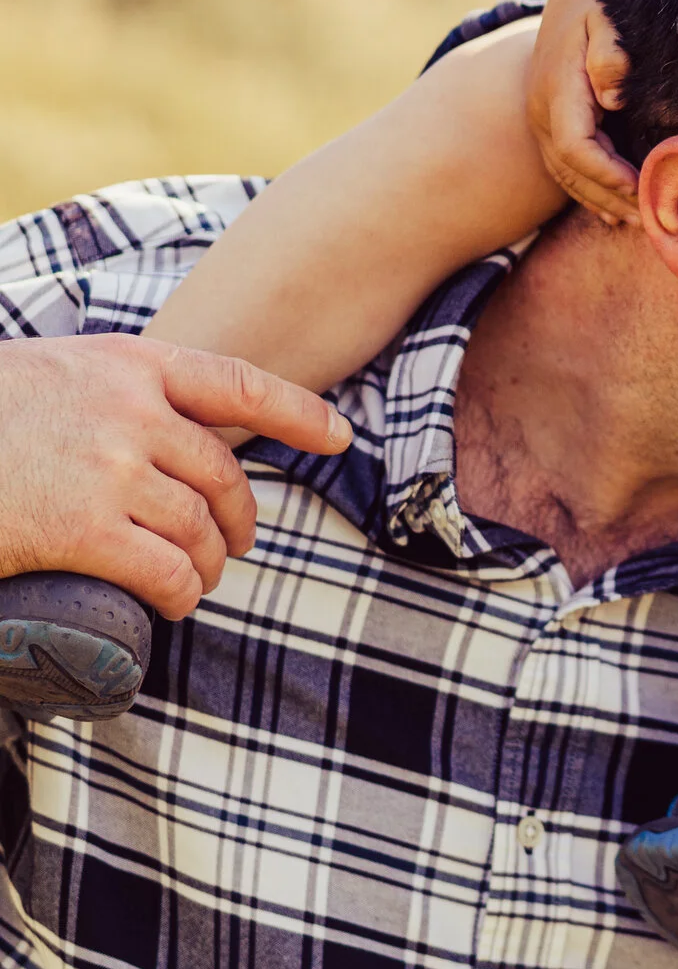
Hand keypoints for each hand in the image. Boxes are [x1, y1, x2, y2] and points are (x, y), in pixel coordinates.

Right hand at [0, 336, 352, 614]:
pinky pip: (166, 571)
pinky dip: (181, 594)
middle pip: (223, 472)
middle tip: (236, 543)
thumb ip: (108, 392)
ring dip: (209, 563)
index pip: (237, 383)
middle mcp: (130, 411)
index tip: (340, 436)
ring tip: (199, 579)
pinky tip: (175, 604)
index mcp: (125, 364)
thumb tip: (161, 423)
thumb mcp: (46, 375)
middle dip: (239, 515)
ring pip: (200, 528)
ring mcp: (110, 469)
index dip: (298, 412)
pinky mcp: (84, 530)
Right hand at [524, 0, 639, 225]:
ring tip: (636, 221)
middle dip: (609, 196)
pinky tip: (612, 210)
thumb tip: (612, 93)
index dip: (606, 173)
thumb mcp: (607, 14)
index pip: (575, 145)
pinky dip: (588, 191)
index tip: (640, 188)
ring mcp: (542, 117)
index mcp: (558, 88)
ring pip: (565, 173)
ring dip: (599, 200)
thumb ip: (611, 48)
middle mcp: (543, 108)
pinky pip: (564, 166)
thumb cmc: (600, 3)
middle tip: (649, 217)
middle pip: (571, 169)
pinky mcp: (551, 121)